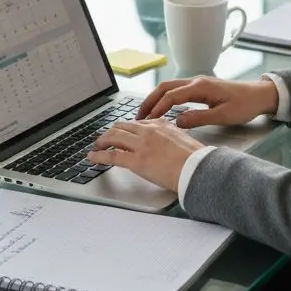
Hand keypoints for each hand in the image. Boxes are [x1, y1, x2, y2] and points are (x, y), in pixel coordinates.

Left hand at [86, 120, 203, 191]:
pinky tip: (93, 157)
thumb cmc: (195, 158)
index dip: (126, 128)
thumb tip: (168, 142)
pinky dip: (99, 156)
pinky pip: (112, 156)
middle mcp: (148, 131)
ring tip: (96, 146)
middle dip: (111, 132)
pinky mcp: (136, 161)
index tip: (122, 132)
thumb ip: (171, 136)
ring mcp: (141, 145)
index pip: (137, 123)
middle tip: (104, 138)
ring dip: (102, 141)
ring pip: (114, 138)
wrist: (197, 168)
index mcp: (161, 125)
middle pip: (122, 127)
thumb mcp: (183, 139)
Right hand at [137, 76, 278, 127]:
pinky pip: (177, 91)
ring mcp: (197, 83)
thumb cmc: (244, 105)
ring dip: (155, 99)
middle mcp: (196, 81)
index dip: (158, 108)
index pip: (172, 96)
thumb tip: (177, 122)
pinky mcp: (200, 88)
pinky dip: (165, 99)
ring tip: (145, 115)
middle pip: (165, 87)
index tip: (148, 121)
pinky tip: (162, 110)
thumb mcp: (223, 116)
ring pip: (169, 88)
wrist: (259, 95)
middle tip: (138, 117)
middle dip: (149, 101)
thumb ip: (199, 118)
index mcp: (201, 87)